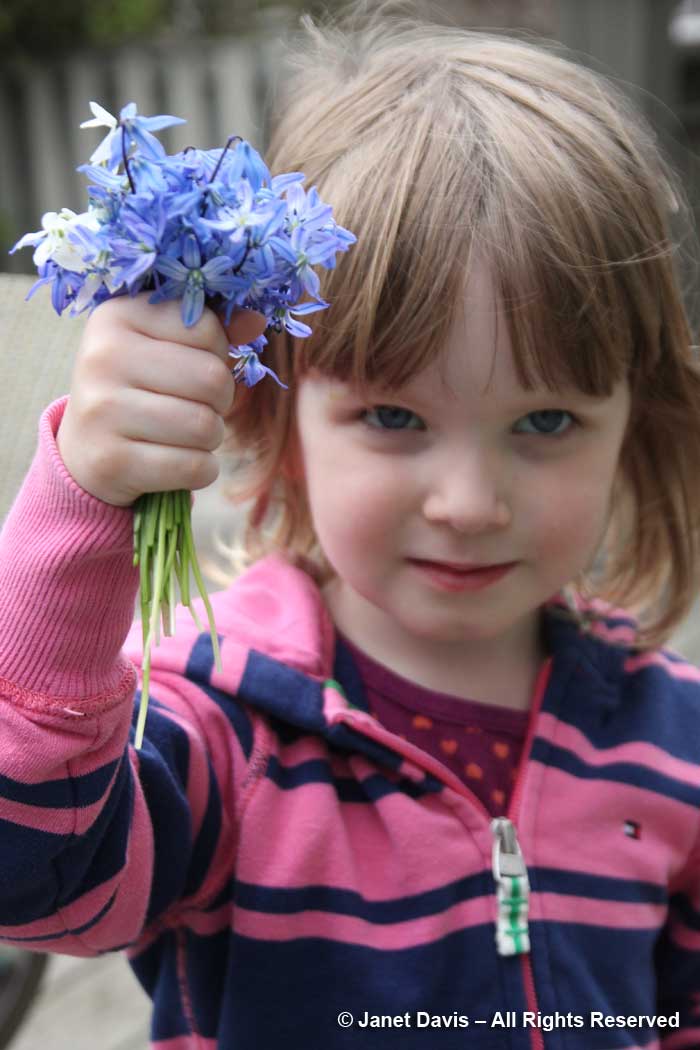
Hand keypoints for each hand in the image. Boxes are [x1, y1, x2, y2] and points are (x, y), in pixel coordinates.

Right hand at [56, 294, 266, 506]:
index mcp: (117, 315)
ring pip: (206, 426)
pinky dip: (201, 470)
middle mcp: (102, 358)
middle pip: (212, 379)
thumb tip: (256, 321)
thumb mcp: (164, 346)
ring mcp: (102, 411)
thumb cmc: (137, 388)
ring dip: (210, 438)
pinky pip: (194, 467)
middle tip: (196, 407)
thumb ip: (211, 330)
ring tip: (185, 434)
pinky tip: (178, 462)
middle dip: (220, 400)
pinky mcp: (112, 461)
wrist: (86, 450)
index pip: (207, 329)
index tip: (190, 367)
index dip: (216, 354)